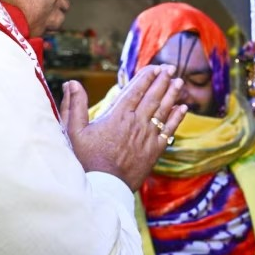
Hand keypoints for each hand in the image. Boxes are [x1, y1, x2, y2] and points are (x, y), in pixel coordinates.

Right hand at [60, 65, 186, 189]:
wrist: (104, 186)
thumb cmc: (86, 160)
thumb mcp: (74, 132)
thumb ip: (74, 106)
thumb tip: (71, 83)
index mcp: (117, 116)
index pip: (135, 90)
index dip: (146, 77)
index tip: (155, 67)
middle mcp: (136, 123)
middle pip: (153, 97)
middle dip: (163, 80)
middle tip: (171, 68)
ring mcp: (147, 136)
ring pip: (163, 111)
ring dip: (172, 95)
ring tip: (179, 82)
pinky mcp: (155, 150)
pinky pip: (169, 130)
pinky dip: (176, 118)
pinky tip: (183, 109)